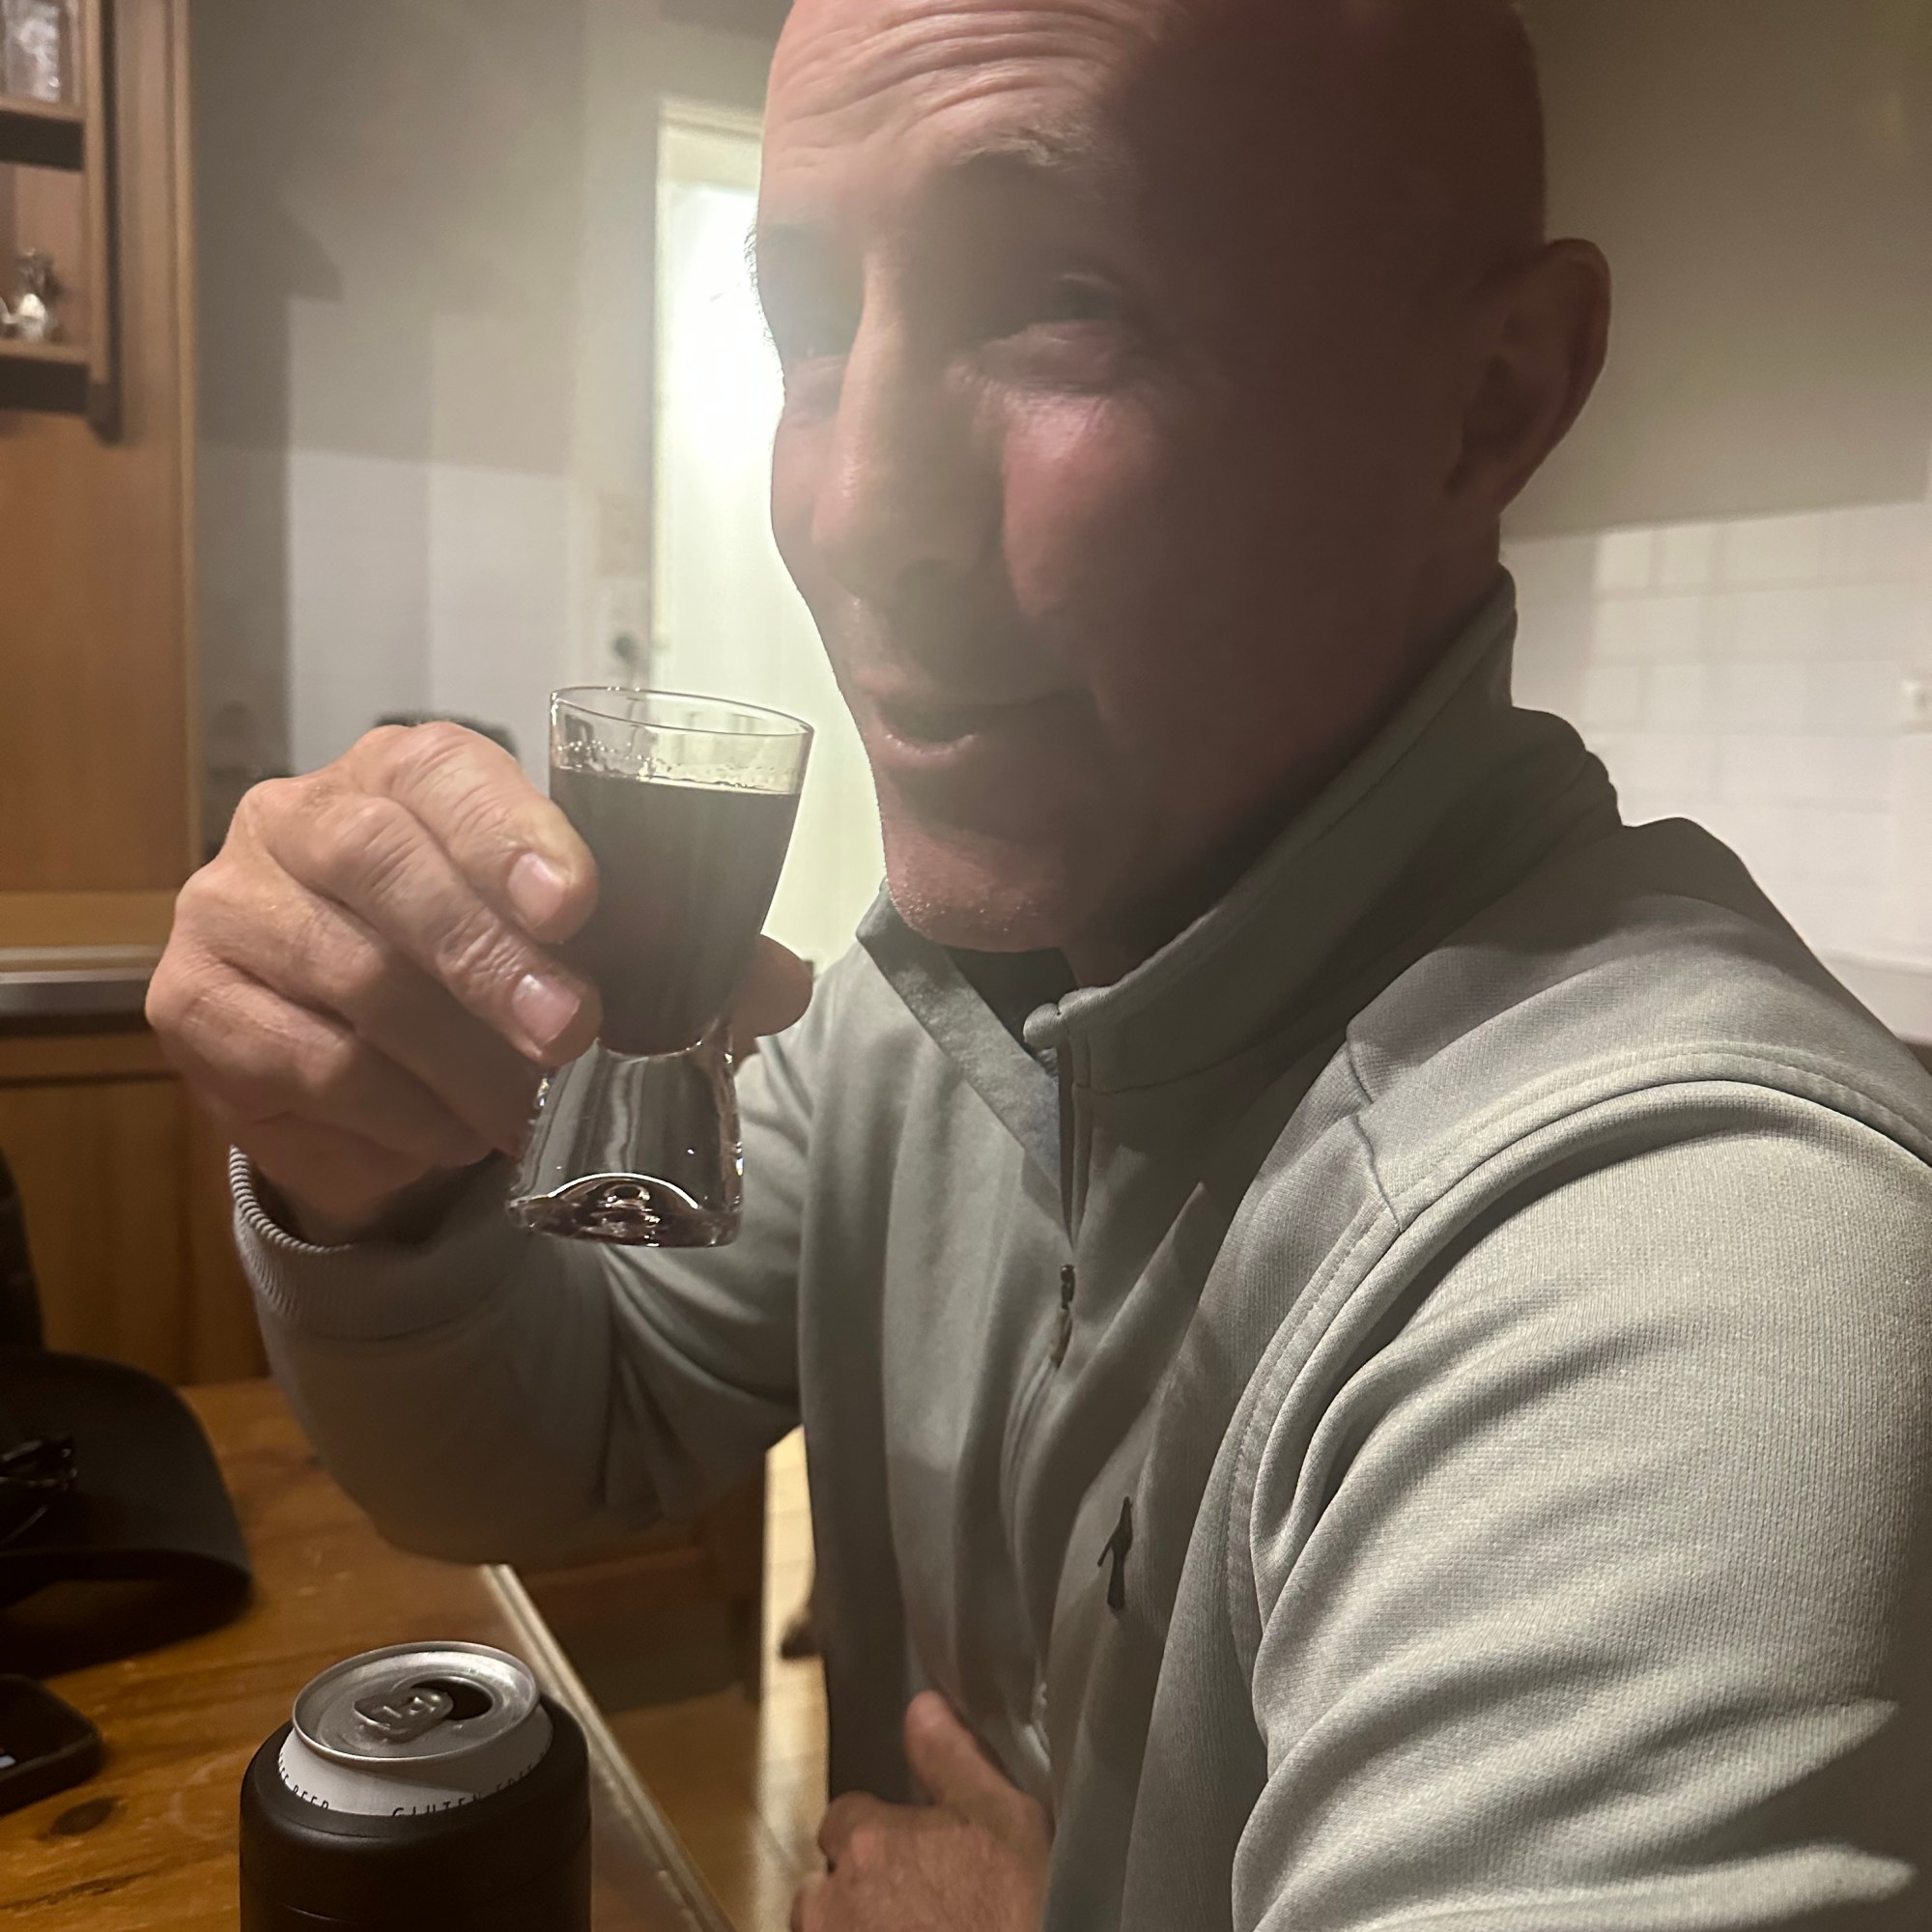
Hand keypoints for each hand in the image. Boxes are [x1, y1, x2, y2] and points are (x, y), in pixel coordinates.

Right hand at [149, 722, 811, 1242]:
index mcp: (406, 776)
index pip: (442, 772)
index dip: (507, 831)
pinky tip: (454, 1135)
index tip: (577, 902)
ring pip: (347, 976)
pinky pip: (301, 1061)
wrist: (366, 1072)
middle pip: (382, 864)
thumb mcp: (589, 956)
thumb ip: (686, 960)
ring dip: (456, 1058)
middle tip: (569, 1031)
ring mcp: (235, 906)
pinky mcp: (196, 1004)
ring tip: (531, 1113)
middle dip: (487, 955)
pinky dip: (395, 1111)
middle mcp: (303, 819)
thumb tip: (779, 985)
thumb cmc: (484, 978)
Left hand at [792, 1694, 1049, 1931]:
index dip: (881, 1833)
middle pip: (826, 1882)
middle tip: (920, 1903)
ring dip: (856, 1925)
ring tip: (917, 1927)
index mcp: (867, 1841)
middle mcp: (832, 1900)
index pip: (844, 1817)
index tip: (915, 1852)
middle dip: (859, 1888)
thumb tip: (923, 1708)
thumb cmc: (1021, 1911)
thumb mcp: (1005, 1819)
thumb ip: (952, 1758)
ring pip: (826, 1927)